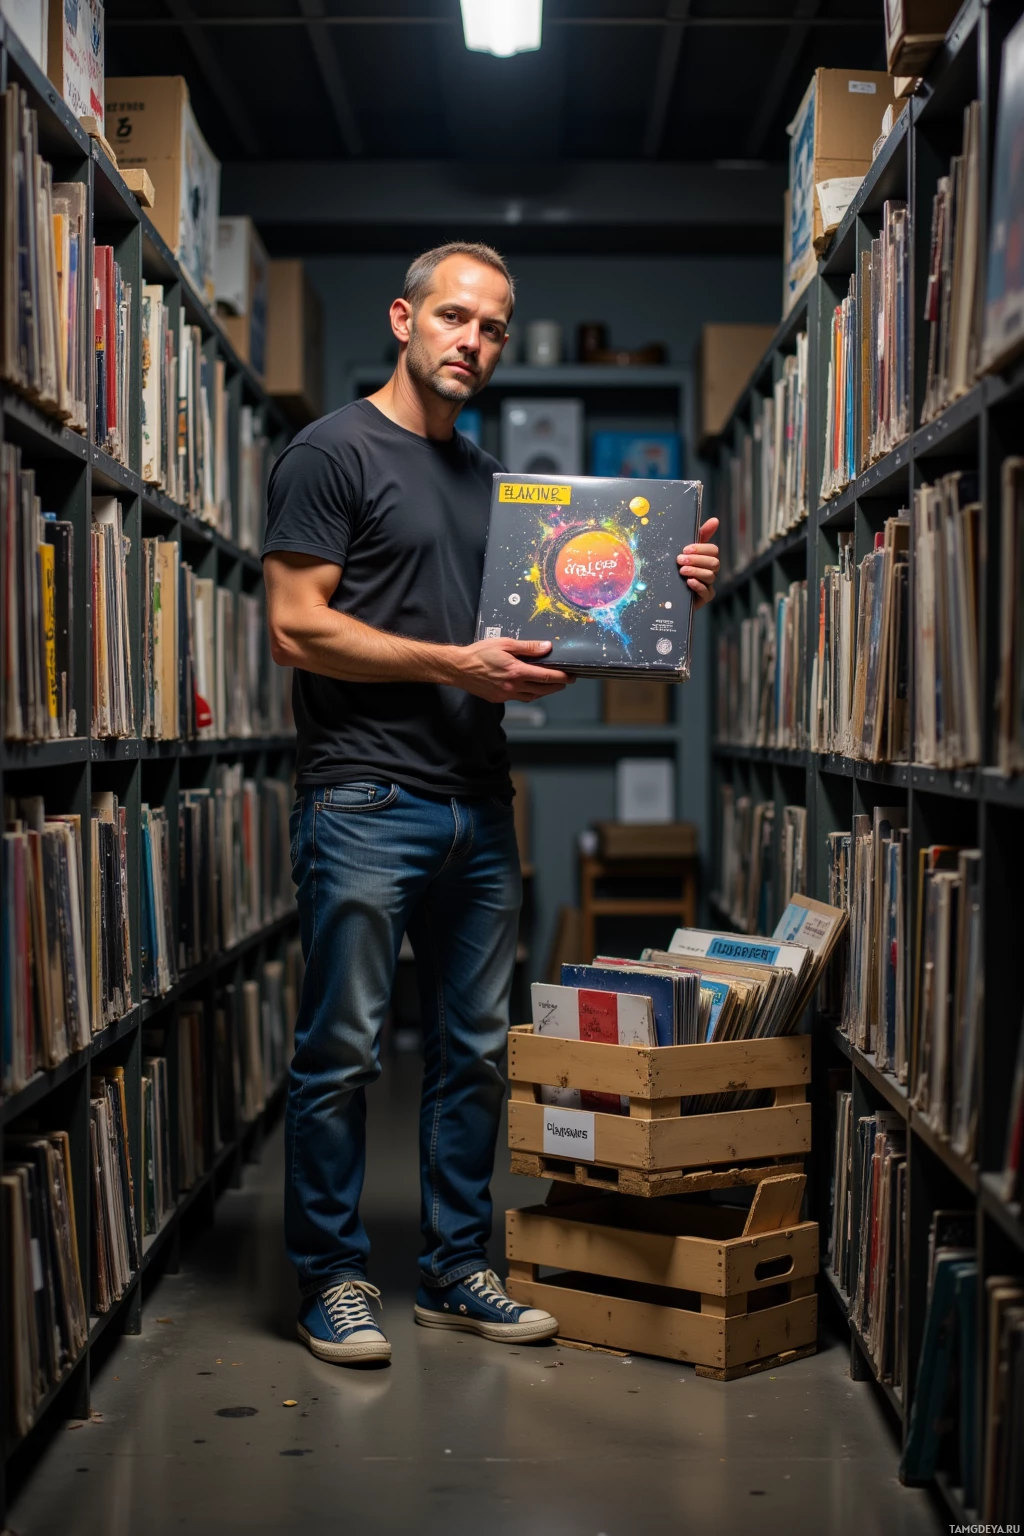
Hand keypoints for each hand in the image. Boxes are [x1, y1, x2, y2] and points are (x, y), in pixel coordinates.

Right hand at [453, 638, 572, 702]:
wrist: (459, 668)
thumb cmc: (479, 654)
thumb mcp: (505, 644)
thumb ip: (528, 647)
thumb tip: (546, 647)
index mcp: (516, 671)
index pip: (545, 676)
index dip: (561, 677)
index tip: (570, 676)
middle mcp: (513, 686)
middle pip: (542, 690)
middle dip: (556, 686)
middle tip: (565, 682)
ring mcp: (506, 694)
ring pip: (532, 697)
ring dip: (544, 692)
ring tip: (551, 686)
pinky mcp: (498, 698)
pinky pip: (519, 698)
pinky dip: (529, 694)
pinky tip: (530, 688)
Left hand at [677, 516, 719, 608]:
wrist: (668, 591)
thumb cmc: (679, 566)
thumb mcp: (686, 550)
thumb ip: (700, 535)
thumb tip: (715, 520)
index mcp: (708, 558)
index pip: (713, 550)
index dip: (700, 549)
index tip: (686, 549)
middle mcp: (711, 570)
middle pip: (714, 563)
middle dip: (697, 560)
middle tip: (680, 560)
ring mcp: (709, 584)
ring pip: (710, 576)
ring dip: (696, 571)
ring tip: (682, 571)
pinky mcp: (705, 597)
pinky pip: (707, 592)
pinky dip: (698, 585)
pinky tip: (689, 582)